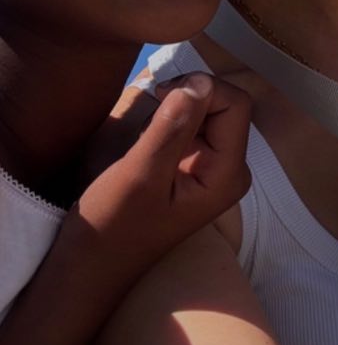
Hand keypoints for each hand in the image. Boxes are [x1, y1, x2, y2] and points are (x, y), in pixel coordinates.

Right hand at [75, 73, 251, 260]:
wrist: (94, 262)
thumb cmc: (113, 224)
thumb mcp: (140, 173)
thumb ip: (171, 127)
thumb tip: (199, 82)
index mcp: (228, 174)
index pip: (236, 104)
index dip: (201, 89)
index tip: (161, 97)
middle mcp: (231, 168)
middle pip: (225, 104)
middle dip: (187, 99)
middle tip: (150, 120)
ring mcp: (215, 166)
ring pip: (208, 109)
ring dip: (176, 109)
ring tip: (147, 139)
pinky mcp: (197, 163)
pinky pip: (194, 123)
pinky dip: (170, 120)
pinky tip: (149, 143)